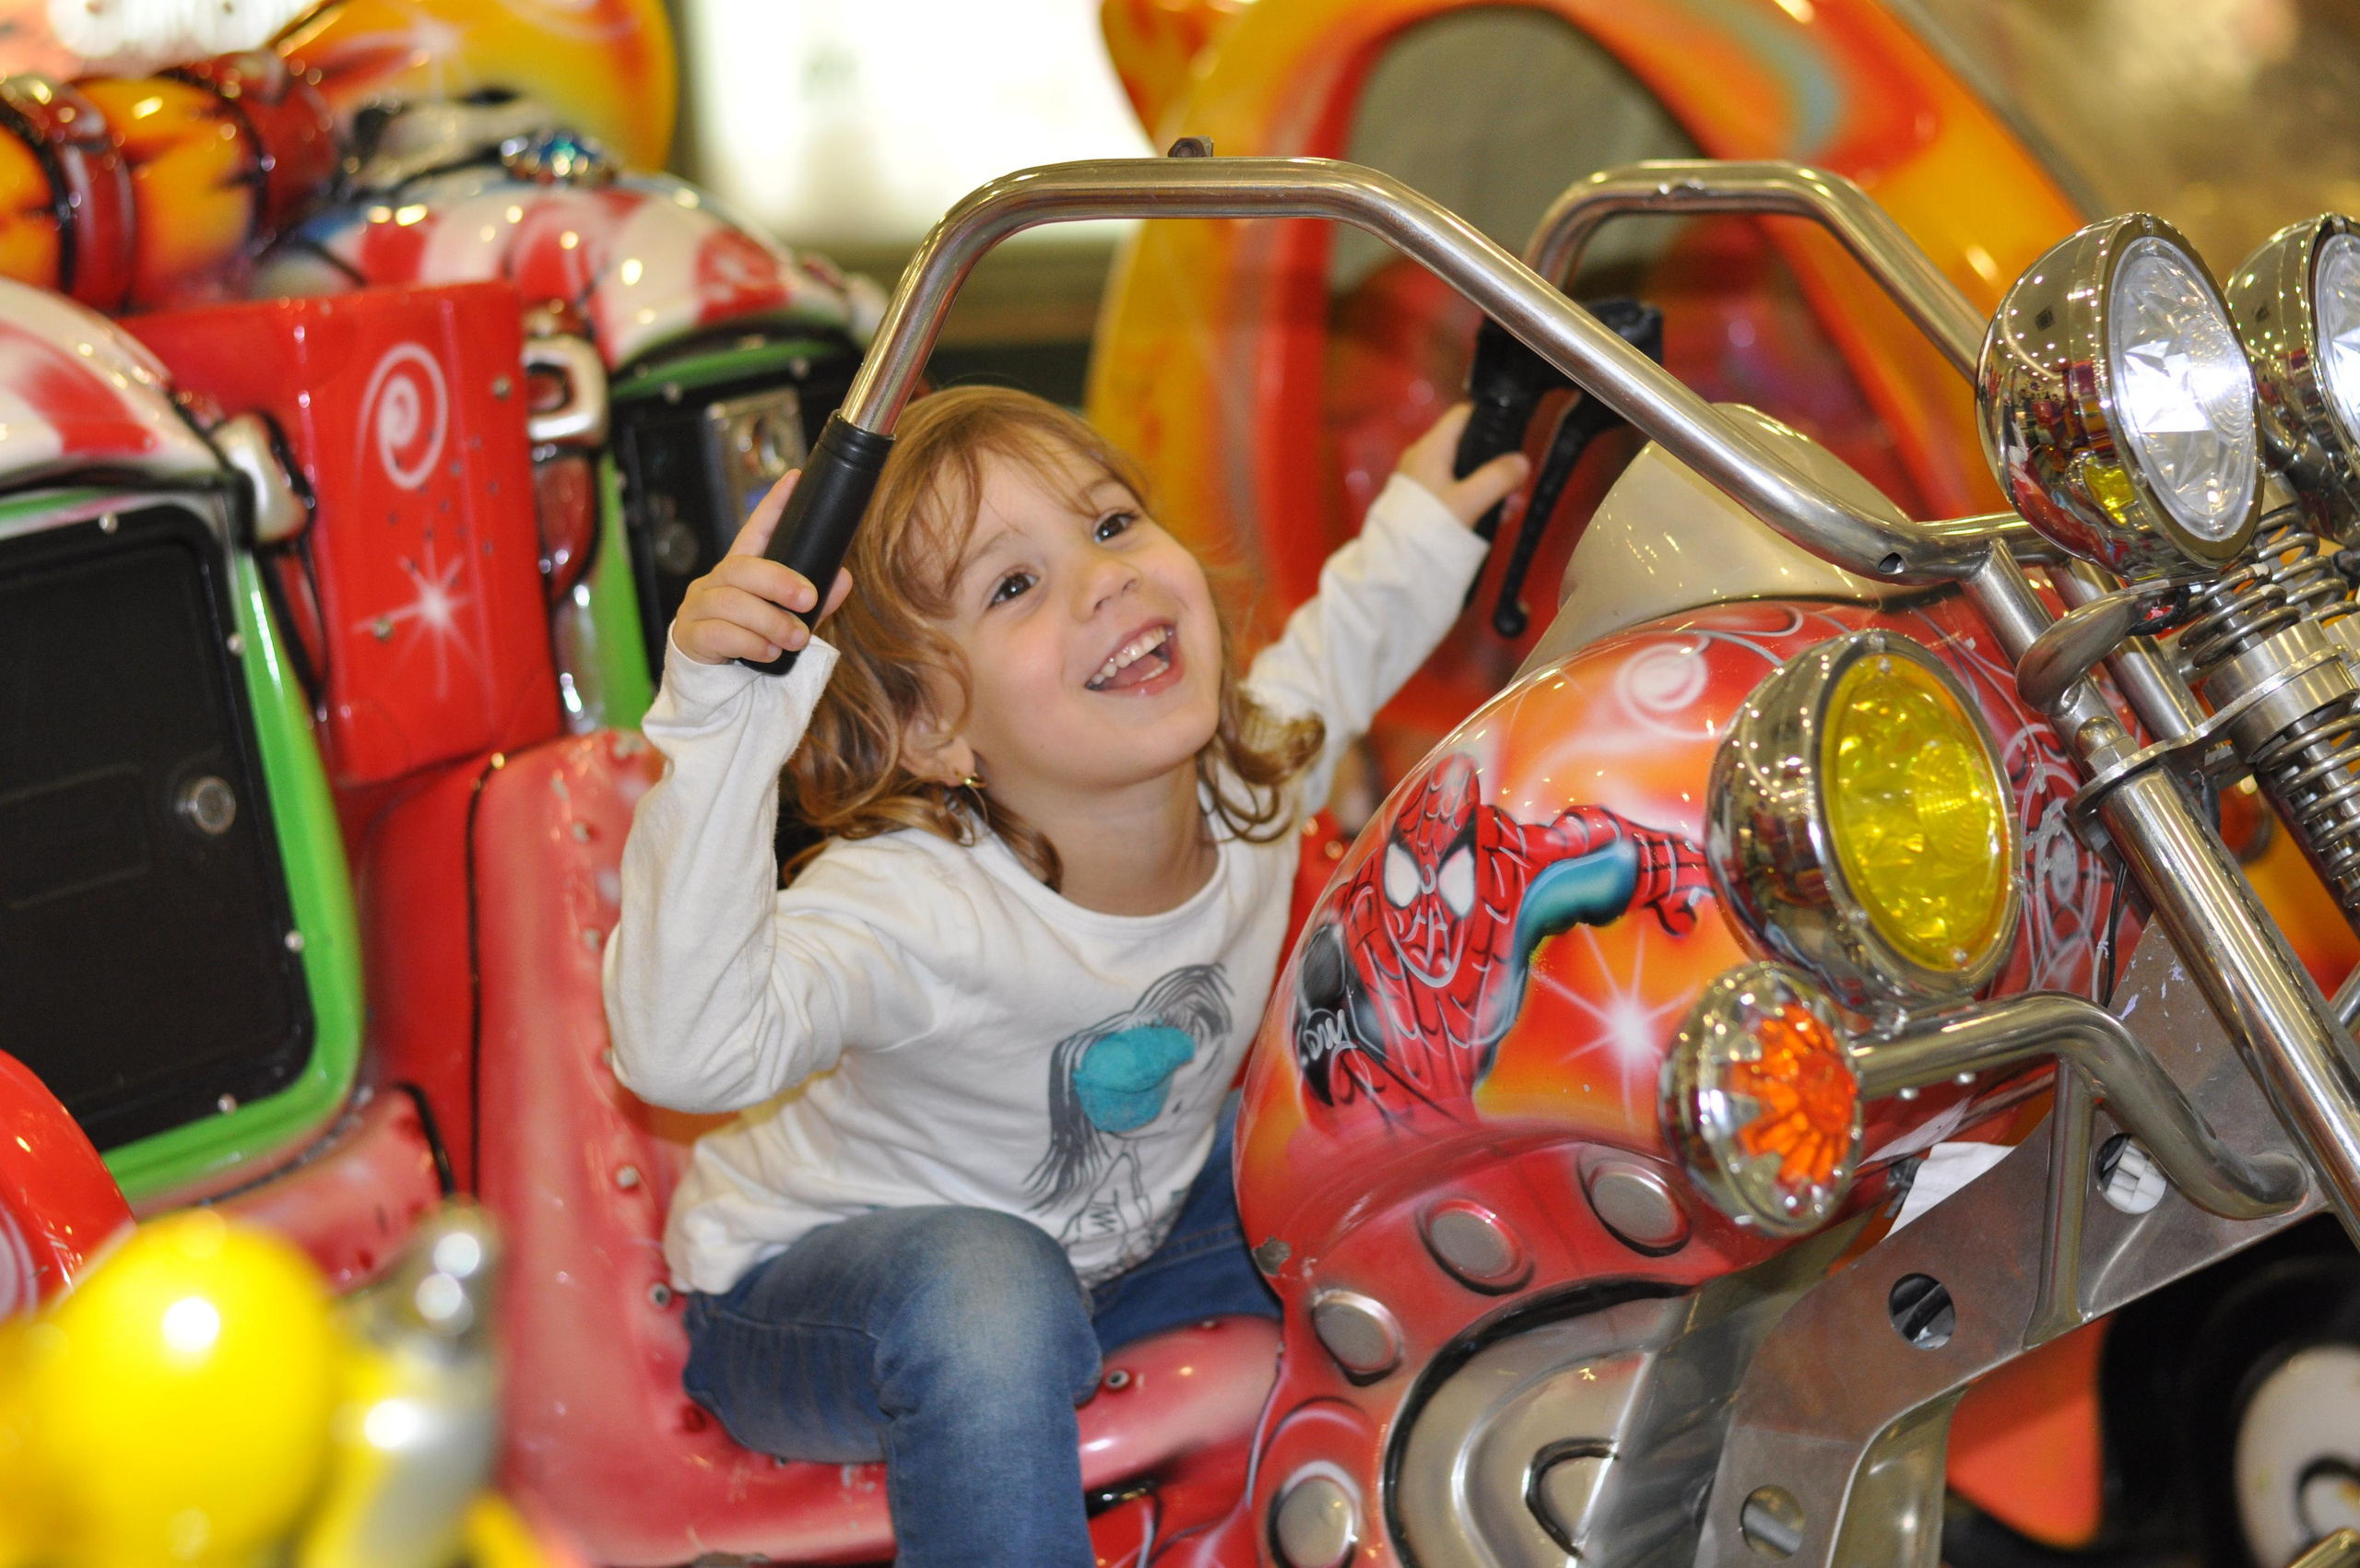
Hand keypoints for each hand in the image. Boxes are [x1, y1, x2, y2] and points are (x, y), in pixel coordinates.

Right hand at [672, 472, 854, 664]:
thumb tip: (843, 578)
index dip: (774, 506)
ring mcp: (698, 607)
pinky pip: (720, 634)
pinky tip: (768, 653)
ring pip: (732, 603)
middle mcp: (714, 582)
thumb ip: (812, 603)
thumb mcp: (785, 619)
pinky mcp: (690, 636)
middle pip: (742, 568)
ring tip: (796, 639)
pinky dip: (751, 644)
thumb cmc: (752, 642)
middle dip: (779, 581)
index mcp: (740, 571)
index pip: (755, 531)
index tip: (794, 481)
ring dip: (771, 622)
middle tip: (809, 599)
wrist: (714, 682)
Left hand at [1394, 402, 1532, 527]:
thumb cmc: (1429, 528)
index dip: (1488, 420)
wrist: (1395, 565)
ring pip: (1462, 473)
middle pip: (1467, 447)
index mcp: (1431, 448)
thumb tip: (1521, 462)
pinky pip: (1453, 491)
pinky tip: (1493, 517)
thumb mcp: (1470, 502)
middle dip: (1494, 465)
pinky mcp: (1420, 502)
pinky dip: (1473, 499)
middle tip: (1516, 486)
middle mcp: (1422, 458)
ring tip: (1510, 508)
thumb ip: (1498, 478)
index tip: (1512, 438)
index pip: (1462, 415)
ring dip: (1488, 486)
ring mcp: (1420, 480)